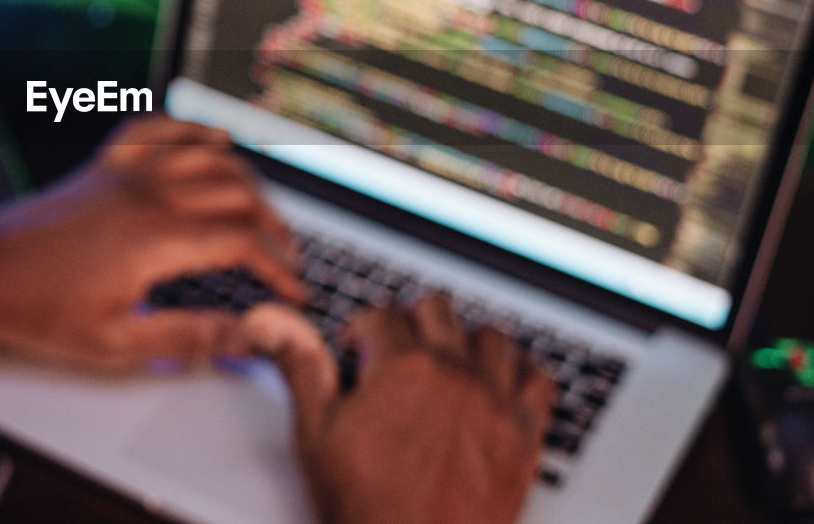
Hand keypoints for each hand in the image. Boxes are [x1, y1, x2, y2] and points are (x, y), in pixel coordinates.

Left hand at [0, 115, 303, 370]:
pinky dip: (190, 128)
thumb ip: (189, 336)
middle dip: (274, 224)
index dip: (278, 267)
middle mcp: (148, 194)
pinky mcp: (104, 165)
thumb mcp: (117, 342)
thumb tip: (246, 336)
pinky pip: (157, 129)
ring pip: (208, 155)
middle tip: (285, 255)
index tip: (291, 291)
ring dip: (245, 179)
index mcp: (156, 237)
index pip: (243, 241)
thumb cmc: (39, 310)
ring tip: (261, 209)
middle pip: (238, 192)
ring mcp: (126, 172)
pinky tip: (210, 138)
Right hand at [244, 295, 553, 523]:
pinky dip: (520, 372)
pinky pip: (539, 378)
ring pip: (492, 336)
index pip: (383, 314)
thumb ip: (301, 368)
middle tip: (395, 348)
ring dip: (465, 339)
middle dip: (410, 321)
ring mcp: (496, 401)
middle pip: (438, 310)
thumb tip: (274, 324)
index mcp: (404, 366)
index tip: (355, 345)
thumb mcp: (317, 434)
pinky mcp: (525, 434)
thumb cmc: (367, 508)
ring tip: (445, 358)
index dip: (360, 327)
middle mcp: (455, 373)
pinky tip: (499, 382)